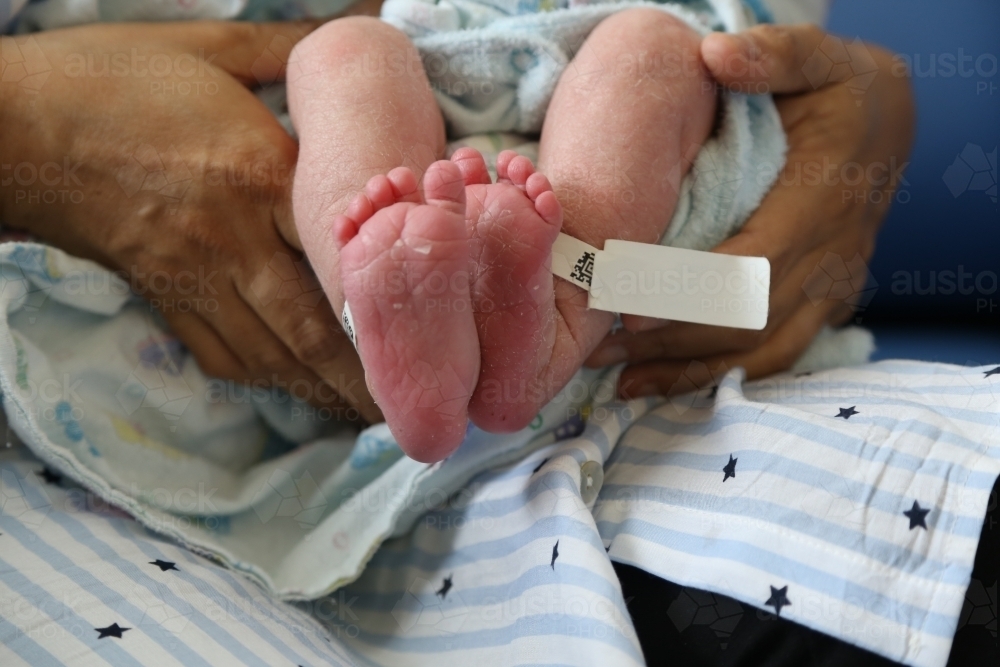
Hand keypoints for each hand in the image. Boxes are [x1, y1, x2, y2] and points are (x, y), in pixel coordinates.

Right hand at [0, 20, 380, 420]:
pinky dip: (269, 379)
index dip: (385, 299)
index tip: (429, 327)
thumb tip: (357, 23)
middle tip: (411, 404)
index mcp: (257, 177)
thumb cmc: (112, 80)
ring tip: (371, 414)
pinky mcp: (166, 300)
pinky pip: (225, 354)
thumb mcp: (209, 51)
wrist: (16, 128)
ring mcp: (197, 280)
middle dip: (365, 374)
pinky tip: (298, 389)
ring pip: (273, 355)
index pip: (335, 252)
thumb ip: (288, 49)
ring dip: (325, 391)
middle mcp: (234, 242)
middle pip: (312, 327)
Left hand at [585, 24, 915, 396]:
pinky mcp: (819, 306)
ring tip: (615, 377)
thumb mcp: (819, 59)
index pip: (752, 263)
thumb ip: (773, 56)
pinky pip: (769, 356)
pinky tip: (656, 384)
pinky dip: (713, 374)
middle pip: (744, 320)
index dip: (691, 291)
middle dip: (670, 338)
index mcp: (819, 203)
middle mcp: (828, 257)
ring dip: (683, 367)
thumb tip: (716, 54)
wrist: (887, 127)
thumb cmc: (841, 92)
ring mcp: (828, 290)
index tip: (628, 304)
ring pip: (754, 348)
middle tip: (599, 345)